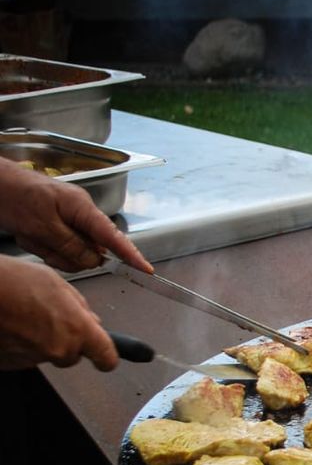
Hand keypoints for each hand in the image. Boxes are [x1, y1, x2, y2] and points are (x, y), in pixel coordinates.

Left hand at [0, 158, 151, 272]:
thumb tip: (95, 260)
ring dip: (49, 251)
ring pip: (72, 253)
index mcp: (82, 208)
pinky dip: (42, 247)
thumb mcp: (41, 224)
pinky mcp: (56, 228)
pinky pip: (58, 250)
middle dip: (66, 255)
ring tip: (30, 236)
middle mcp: (79, 215)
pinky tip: (28, 235)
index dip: (131, 254)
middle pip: (90, 251)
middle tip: (41, 243)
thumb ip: (70, 245)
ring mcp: (68, 222)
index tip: (145, 269)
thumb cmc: (14, 195)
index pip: (113, 236)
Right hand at [0, 257, 117, 370]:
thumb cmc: (10, 282)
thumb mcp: (56, 282)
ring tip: (23, 315)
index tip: (106, 356)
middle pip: (73, 355)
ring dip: (40, 341)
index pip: (106, 357)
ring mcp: (32, 359)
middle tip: (47, 317)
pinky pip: (23, 357)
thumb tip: (90, 318)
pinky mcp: (10, 364)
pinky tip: (11, 324)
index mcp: (77, 330)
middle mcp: (57, 350)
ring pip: (46, 354)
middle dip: (66, 340)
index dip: (107, 356)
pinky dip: (19, 345)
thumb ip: (79, 306)